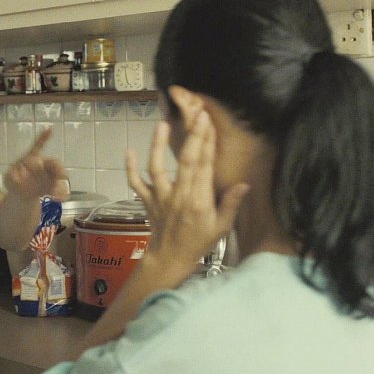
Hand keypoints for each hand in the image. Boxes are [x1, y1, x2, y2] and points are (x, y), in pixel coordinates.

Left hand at [4, 128, 68, 200]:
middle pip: (53, 162)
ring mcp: (51, 175)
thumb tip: (20, 174)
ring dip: (60, 182)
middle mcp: (44, 165)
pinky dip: (60, 193)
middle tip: (50, 174)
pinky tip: (57, 198)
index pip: (38, 146)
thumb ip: (11, 176)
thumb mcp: (8, 179)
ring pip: (60, 175)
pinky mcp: (54, 186)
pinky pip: (60, 188)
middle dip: (55, 167)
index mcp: (32, 158)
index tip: (50, 128)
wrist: (21, 194)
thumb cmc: (15, 181)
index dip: (44, 137)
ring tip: (55, 193)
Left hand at [126, 110, 247, 269]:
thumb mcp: (221, 227)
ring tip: (162, 125)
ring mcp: (160, 197)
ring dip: (158, 146)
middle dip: (192, 136)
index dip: (207, 143)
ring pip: (156, 168)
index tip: (209, 123)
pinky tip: (129, 151)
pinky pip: (136, 183)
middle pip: (185, 161)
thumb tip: (244, 184)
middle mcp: (178, 195)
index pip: (204, 166)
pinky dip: (130, 168)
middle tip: (197, 115)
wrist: (170, 258)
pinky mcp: (147, 200)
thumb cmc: (198, 242)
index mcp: (198, 200)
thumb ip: (230, 204)